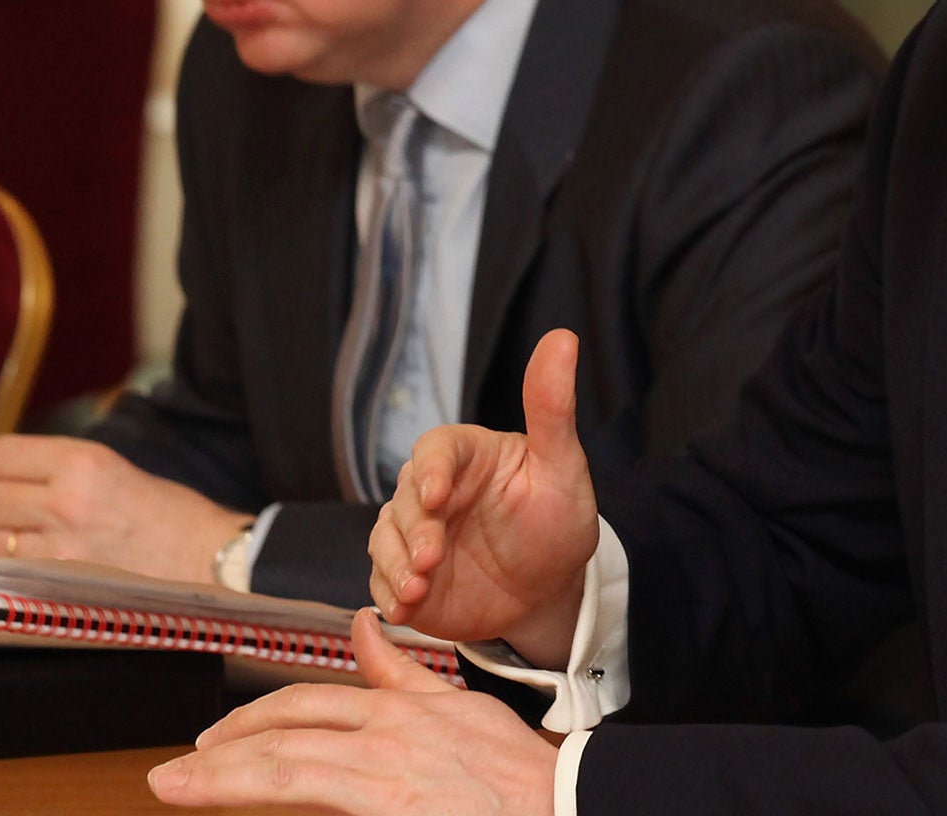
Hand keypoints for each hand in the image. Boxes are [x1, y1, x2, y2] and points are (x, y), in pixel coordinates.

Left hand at [0, 434, 250, 582]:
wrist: (206, 559)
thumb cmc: (166, 515)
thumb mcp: (111, 469)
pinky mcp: (58, 582)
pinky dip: (11, 567)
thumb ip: (54, 469)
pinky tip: (39, 562)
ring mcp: (60, 545)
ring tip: (29, 539)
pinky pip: (7, 570)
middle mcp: (66, 499)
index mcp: (82, 461)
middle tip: (5, 511)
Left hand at [149, 608, 556, 813]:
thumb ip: (399, 670)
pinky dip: (273, 802)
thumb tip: (361, 624)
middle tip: (172, 774)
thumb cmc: (515, 773)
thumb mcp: (454, 706)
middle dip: (218, 754)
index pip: (304, 703)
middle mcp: (384, 738)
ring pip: (285, 771)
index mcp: (396, 711)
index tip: (210, 741)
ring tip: (175, 789)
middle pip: (282, 735)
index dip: (250, 718)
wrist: (565, 806)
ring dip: (221, 782)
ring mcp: (385, 778)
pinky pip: (314, 801)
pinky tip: (236, 807)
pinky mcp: (390, 809)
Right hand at [369, 329, 597, 665]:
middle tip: (433, 557)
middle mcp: (432, 490)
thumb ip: (552, 407)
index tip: (438, 497)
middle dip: (415, 529)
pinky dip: (389, 594)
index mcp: (465, 455)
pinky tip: (404, 609)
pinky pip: (383, 580)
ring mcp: (415, 534)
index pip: (434, 450)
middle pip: (405, 499)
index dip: (431, 471)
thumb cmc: (556, 518)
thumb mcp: (561, 465)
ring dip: (395, 565)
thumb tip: (563, 336)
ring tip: (417, 589)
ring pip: (385, 540)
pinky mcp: (405, 575)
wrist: (549, 587)